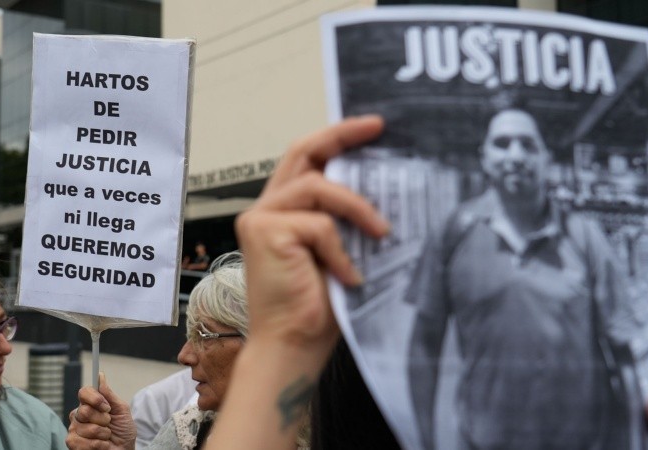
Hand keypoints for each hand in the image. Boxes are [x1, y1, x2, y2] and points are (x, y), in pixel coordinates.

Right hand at [65, 373, 135, 449]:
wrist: (125, 449)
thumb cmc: (123, 431)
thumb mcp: (121, 410)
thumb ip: (109, 395)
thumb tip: (100, 376)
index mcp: (90, 404)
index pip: (84, 392)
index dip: (95, 398)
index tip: (107, 407)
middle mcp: (79, 415)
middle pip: (84, 410)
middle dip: (102, 419)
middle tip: (109, 424)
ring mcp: (74, 429)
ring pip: (85, 428)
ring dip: (102, 434)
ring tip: (106, 436)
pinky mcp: (73, 443)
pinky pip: (81, 442)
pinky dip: (97, 444)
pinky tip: (101, 445)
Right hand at [205, 116, 388, 449]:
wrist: (293, 345)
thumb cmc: (315, 305)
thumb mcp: (340, 251)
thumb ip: (347, 219)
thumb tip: (385, 190)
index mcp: (283, 210)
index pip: (307, 159)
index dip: (337, 138)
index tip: (373, 127)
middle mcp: (267, 208)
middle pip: (302, 152)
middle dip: (342, 136)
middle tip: (377, 129)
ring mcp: (261, 218)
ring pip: (317, 186)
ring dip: (357, 208)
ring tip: (382, 234)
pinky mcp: (265, 232)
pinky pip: (319, 225)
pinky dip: (341, 251)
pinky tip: (349, 277)